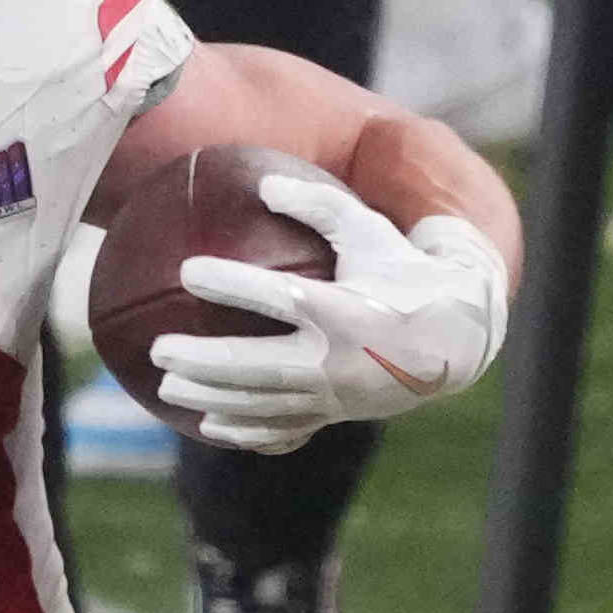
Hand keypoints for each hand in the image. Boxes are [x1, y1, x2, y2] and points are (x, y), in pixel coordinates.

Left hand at [151, 166, 507, 452]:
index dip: (232, 283)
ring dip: (211, 396)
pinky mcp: (337, 414)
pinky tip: (209, 424)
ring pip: (263, 403)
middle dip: (204, 360)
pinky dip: (246, 431)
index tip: (187, 270)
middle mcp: (340, 360)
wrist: (455, 335)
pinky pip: (285, 429)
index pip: (279, 298)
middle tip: (158, 348)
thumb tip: (262, 182)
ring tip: (166, 386)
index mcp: (348, 310)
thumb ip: (317, 205)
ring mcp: (337, 395)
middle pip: (258, 366)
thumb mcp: (369, 230)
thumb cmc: (401, 269)